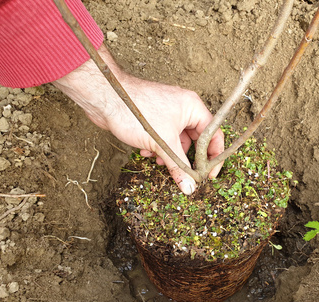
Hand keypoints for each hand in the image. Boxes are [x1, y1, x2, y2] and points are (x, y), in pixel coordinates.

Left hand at [53, 45, 223, 194]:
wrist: (105, 97)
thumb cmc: (136, 112)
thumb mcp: (162, 143)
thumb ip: (179, 167)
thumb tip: (190, 187)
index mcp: (193, 108)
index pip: (213, 134)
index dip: (214, 156)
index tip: (209, 175)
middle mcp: (184, 108)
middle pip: (195, 140)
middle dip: (186, 158)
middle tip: (185, 174)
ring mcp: (169, 112)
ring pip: (178, 140)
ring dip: (169, 155)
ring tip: (158, 161)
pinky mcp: (154, 118)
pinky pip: (165, 137)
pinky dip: (158, 147)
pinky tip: (146, 152)